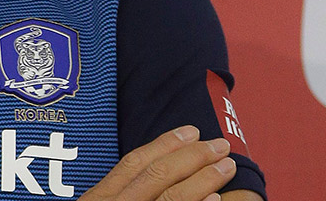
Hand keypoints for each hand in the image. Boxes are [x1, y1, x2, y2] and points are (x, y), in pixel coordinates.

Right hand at [77, 126, 236, 200]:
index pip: (134, 162)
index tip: (191, 131)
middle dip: (193, 156)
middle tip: (220, 145)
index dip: (165, 143)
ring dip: (204, 179)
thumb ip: (120, 195)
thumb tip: (160, 175)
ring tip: (226, 167)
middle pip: (157, 175)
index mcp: (99, 200)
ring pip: (171, 198)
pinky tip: (215, 199)